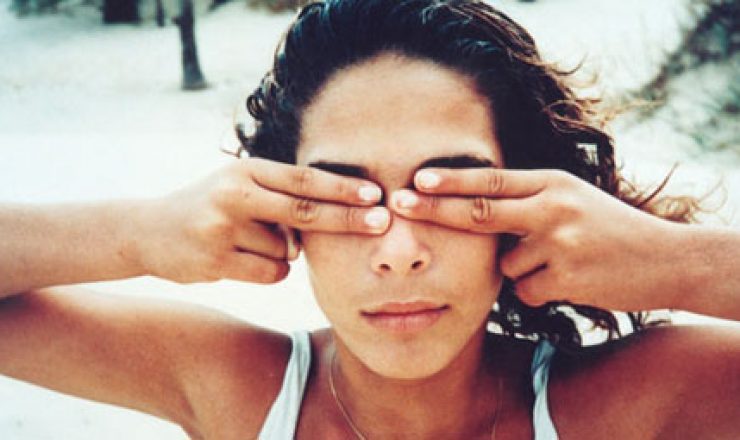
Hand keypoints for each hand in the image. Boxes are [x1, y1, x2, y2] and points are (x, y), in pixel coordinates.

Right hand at [135, 158, 386, 283]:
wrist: (149, 232)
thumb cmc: (209, 206)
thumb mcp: (240, 184)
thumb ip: (281, 194)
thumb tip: (335, 212)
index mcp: (246, 169)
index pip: (304, 179)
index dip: (342, 188)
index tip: (374, 194)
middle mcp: (235, 194)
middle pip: (305, 211)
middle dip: (347, 218)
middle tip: (381, 222)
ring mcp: (224, 228)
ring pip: (287, 249)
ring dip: (285, 251)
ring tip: (247, 240)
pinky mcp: (217, 260)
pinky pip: (273, 272)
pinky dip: (272, 270)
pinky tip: (242, 259)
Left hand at [389, 168, 680, 311]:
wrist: (665, 259)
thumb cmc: (609, 228)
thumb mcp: (571, 198)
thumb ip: (527, 201)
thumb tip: (476, 212)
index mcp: (551, 183)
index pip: (490, 180)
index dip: (450, 181)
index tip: (416, 179)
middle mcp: (552, 208)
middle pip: (480, 211)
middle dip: (435, 210)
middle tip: (398, 204)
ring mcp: (559, 243)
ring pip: (505, 265)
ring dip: (521, 271)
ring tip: (563, 262)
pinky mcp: (567, 278)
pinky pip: (525, 291)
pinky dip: (539, 290)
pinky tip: (571, 281)